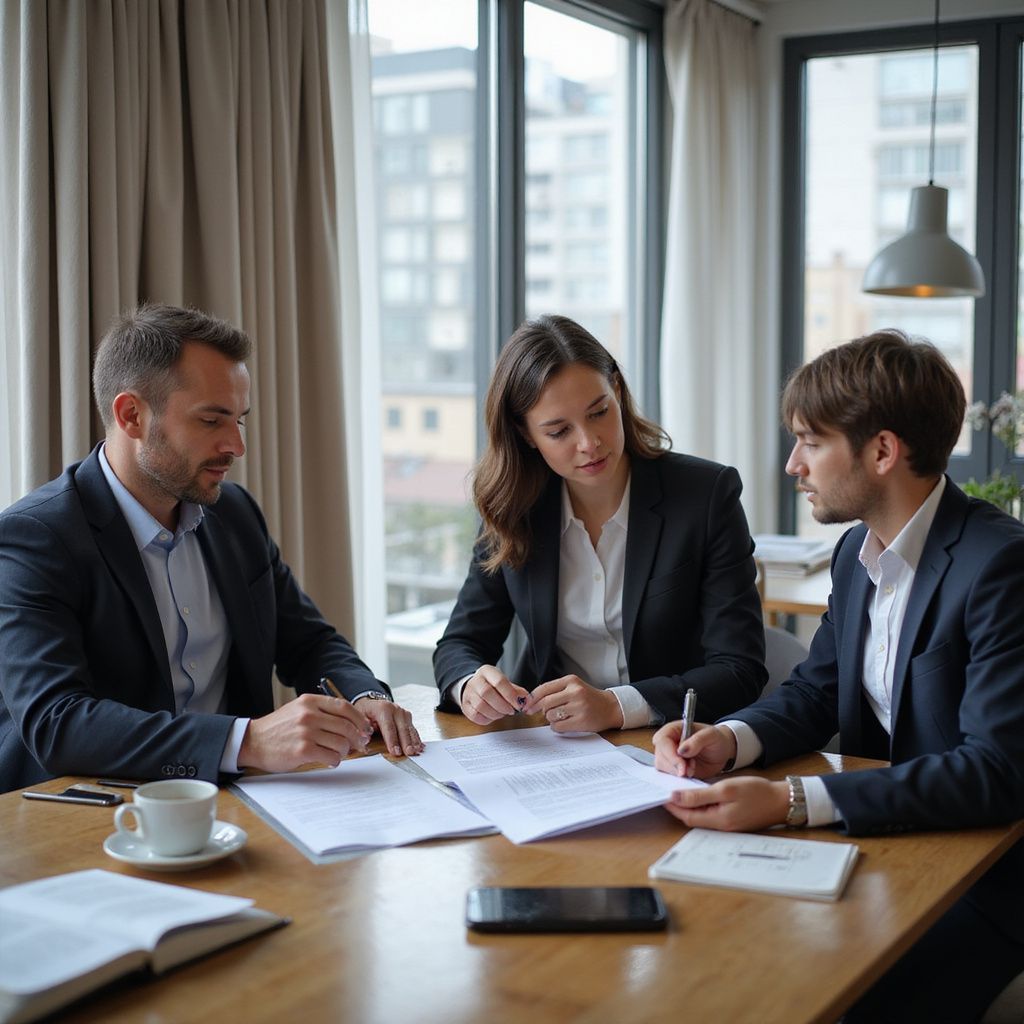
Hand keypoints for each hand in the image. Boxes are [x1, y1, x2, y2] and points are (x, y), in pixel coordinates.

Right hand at [238, 693, 372, 771]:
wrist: (253, 742)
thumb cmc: (279, 727)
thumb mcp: (299, 709)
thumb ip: (322, 711)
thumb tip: (352, 722)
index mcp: (310, 701)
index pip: (344, 706)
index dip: (359, 719)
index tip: (365, 728)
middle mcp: (309, 715)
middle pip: (346, 726)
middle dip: (357, 737)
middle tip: (360, 745)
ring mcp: (306, 732)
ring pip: (341, 742)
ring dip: (346, 751)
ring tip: (340, 753)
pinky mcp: (302, 750)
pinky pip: (331, 757)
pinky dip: (335, 761)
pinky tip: (330, 760)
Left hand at [355, 697, 422, 756]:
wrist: (370, 704)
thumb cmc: (365, 712)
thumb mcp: (359, 718)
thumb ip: (362, 728)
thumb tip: (365, 739)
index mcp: (382, 708)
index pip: (388, 727)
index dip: (392, 740)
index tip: (395, 751)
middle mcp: (395, 709)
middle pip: (402, 728)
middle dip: (406, 742)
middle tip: (408, 753)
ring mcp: (402, 713)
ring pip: (410, 729)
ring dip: (414, 741)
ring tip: (416, 751)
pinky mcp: (407, 717)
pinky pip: (413, 729)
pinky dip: (416, 738)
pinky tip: (420, 746)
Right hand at [459, 665, 529, 723]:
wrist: (473, 686)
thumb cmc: (492, 685)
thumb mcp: (504, 682)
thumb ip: (516, 690)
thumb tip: (526, 700)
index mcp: (487, 671)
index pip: (499, 681)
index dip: (510, 694)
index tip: (519, 704)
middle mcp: (475, 681)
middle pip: (487, 693)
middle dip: (502, 705)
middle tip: (511, 711)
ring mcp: (468, 694)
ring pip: (480, 706)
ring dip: (495, 713)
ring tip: (502, 713)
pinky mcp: (465, 706)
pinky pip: (475, 716)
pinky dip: (487, 719)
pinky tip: (493, 716)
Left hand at [523, 675, 623, 732]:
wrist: (610, 707)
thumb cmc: (588, 698)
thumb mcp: (573, 687)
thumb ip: (555, 691)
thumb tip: (532, 702)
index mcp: (571, 681)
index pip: (544, 688)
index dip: (532, 698)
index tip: (526, 705)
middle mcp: (575, 692)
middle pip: (546, 703)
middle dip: (540, 710)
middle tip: (540, 713)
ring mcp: (579, 706)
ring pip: (550, 715)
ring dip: (550, 719)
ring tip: (561, 716)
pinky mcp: (581, 721)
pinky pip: (558, 726)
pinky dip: (557, 727)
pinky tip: (564, 724)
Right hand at [653, 721, 736, 778]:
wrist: (721, 750)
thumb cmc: (715, 738)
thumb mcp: (711, 735)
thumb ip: (697, 740)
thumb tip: (682, 750)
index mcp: (672, 730)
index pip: (662, 741)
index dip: (670, 754)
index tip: (682, 765)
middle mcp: (667, 743)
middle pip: (660, 756)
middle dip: (675, 766)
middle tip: (691, 770)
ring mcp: (669, 757)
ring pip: (662, 768)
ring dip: (677, 773)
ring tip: (693, 769)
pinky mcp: (673, 769)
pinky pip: (669, 776)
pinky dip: (679, 778)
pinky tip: (690, 774)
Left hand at [663, 776, 790, 831]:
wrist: (781, 800)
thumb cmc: (756, 792)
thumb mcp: (725, 789)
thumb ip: (699, 795)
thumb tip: (676, 797)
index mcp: (718, 820)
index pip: (687, 815)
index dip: (672, 806)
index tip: (660, 795)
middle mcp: (721, 827)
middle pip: (692, 818)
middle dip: (677, 807)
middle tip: (665, 792)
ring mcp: (727, 825)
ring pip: (700, 816)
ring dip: (688, 806)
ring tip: (677, 792)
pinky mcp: (732, 820)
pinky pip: (710, 815)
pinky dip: (700, 806)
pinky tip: (697, 796)